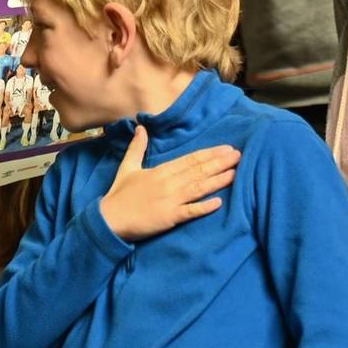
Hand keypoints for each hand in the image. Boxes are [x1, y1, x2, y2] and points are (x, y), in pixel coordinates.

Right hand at [98, 125, 239, 242]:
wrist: (109, 220)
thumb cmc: (119, 195)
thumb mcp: (127, 167)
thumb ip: (137, 148)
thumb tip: (141, 127)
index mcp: (161, 171)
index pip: (190, 159)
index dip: (209, 153)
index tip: (226, 148)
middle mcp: (168, 183)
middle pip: (198, 170)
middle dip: (220, 163)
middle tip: (238, 156)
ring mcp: (170, 200)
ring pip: (198, 188)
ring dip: (217, 180)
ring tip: (235, 173)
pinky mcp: (169, 217)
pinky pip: (190, 212)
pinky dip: (204, 207)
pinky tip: (218, 202)